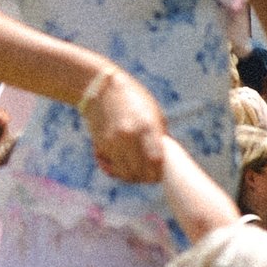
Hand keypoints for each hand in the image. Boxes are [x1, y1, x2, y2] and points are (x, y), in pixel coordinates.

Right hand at [76, 62, 166, 183]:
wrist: (102, 88)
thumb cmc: (133, 98)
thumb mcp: (153, 113)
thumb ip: (159, 135)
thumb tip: (165, 159)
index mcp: (147, 127)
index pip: (155, 162)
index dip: (158, 173)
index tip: (158, 175)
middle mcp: (129, 136)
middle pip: (139, 172)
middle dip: (144, 178)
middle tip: (147, 176)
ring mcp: (113, 142)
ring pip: (124, 174)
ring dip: (130, 176)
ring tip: (135, 171)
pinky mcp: (100, 145)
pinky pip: (111, 167)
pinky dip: (116, 170)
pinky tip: (120, 164)